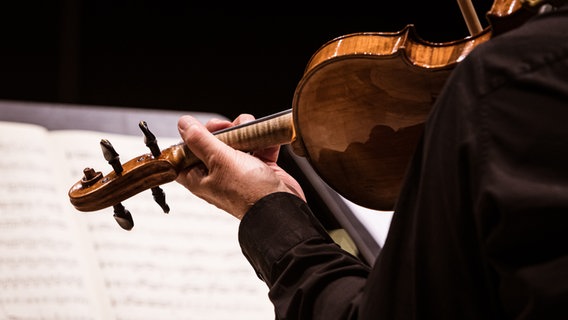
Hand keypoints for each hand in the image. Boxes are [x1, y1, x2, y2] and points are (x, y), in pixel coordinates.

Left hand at [176, 114, 305, 219]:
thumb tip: (183, 124)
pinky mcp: (258, 167)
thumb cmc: (249, 192)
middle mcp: (216, 174)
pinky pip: (258, 146)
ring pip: (236, 141)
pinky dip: (263, 140)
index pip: (183, 155)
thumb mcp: (220, 160)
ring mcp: (238, 171)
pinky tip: (266, 140)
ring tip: (253, 133)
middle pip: (211, 142)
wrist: (283, 207)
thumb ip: (201, 140)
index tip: (198, 129)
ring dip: (245, 131)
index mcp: (199, 178)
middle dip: (223, 130)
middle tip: (229, 128)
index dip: (189, 138)